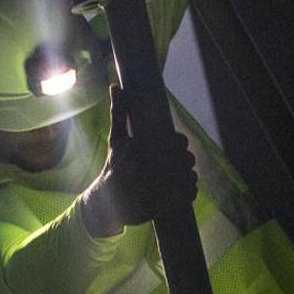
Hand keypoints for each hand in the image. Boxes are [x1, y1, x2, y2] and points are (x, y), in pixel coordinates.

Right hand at [81, 85, 197, 236]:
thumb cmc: (113, 167)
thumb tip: (115, 86)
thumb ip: (119, 113)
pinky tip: (180, 192)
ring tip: (181, 178)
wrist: (104, 203)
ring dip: (189, 177)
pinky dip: (189, 192)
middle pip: (186, 160)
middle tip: (179, 164)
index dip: (180, 144)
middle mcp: (146, 168)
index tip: (174, 148)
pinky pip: (187, 195)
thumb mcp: (115, 140)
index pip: (177, 142)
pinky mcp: (159, 206)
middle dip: (186, 162)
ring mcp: (153, 189)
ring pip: (189, 177)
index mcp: (140, 149)